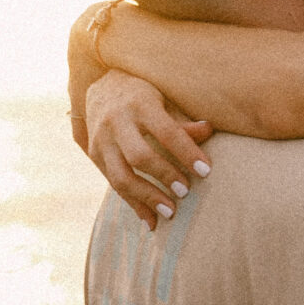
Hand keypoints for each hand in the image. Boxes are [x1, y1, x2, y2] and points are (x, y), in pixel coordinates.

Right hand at [85, 71, 213, 230]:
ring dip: (146, 197)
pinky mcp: (94, 155)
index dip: (186, 152)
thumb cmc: (142, 93)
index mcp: (140, 104)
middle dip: (164, 176)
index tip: (206, 171)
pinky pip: (114, 185)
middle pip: (139, 156)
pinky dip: (133, 205)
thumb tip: (209, 131)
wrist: (100, 83)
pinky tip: (151, 221)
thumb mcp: (163, 99)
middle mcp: (117, 121)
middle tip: (185, 192)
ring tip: (170, 212)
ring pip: (121, 176)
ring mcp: (102, 140)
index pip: (166, 131)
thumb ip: (182, 120)